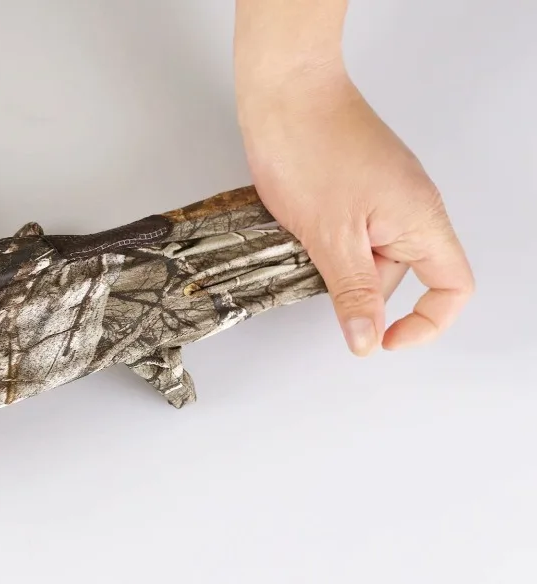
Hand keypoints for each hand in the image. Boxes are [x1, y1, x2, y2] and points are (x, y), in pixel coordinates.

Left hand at [237, 66, 474, 355]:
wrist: (284, 91)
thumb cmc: (311, 146)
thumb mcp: (331, 236)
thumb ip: (352, 292)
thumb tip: (366, 339)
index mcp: (421, 220)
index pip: (451, 287)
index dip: (425, 323)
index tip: (382, 340)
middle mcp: (410, 208)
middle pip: (396, 276)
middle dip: (353, 287)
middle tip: (314, 270)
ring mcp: (382, 196)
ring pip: (364, 255)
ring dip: (330, 262)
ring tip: (300, 240)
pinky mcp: (354, 188)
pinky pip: (346, 232)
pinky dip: (320, 241)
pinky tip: (295, 227)